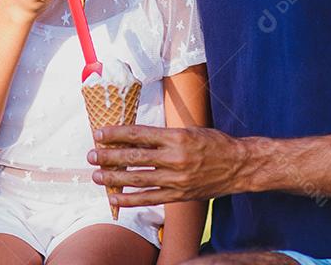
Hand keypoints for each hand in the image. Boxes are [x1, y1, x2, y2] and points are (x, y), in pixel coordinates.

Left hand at [88, 125, 248, 207]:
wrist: (239, 166)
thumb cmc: (214, 143)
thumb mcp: (189, 130)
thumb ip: (163, 135)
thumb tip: (133, 136)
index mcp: (176, 137)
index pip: (138, 135)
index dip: (116, 134)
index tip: (99, 133)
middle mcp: (175, 158)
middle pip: (134, 158)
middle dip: (109, 156)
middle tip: (91, 156)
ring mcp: (177, 179)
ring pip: (138, 180)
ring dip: (114, 178)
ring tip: (97, 176)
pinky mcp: (180, 195)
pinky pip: (150, 199)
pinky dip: (131, 200)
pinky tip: (115, 199)